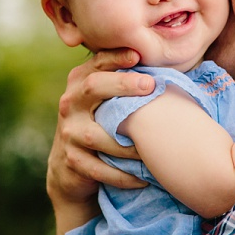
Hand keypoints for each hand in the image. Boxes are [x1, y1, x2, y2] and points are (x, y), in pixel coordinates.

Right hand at [46, 48, 153, 204]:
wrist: (69, 167)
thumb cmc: (100, 125)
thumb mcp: (104, 100)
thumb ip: (123, 82)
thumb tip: (166, 63)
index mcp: (79, 82)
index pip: (97, 63)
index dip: (117, 57)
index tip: (139, 55)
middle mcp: (70, 103)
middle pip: (93, 87)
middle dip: (122, 85)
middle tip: (151, 86)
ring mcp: (69, 133)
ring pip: (98, 136)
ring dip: (128, 143)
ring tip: (154, 146)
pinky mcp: (71, 161)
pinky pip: (100, 169)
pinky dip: (123, 176)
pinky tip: (143, 179)